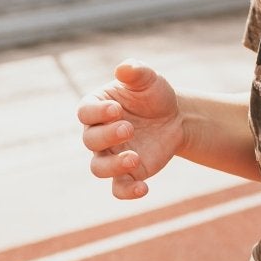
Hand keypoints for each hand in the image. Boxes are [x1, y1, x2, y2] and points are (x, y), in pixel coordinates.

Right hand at [76, 61, 184, 199]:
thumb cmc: (153, 95)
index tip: (117, 109)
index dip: (97, 113)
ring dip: (113, 165)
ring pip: (98, 168)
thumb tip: (124, 68)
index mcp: (97, 108)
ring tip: (135, 157)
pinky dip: (128, 192)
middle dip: (107, 136)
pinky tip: (144, 188)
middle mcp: (98, 134)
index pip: (85, 112)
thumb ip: (136, 72)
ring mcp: (111, 155)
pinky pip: (119, 188)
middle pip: (90, 141)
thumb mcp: (148, 80)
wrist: (175, 117)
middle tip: (130, 128)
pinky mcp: (128, 173)